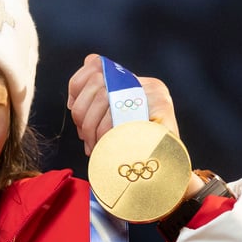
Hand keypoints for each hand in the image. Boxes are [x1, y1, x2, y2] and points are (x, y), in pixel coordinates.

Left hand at [67, 54, 202, 197]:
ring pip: (105, 99)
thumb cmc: (136, 152)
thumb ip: (99, 103)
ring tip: (94, 146)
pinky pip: (121, 118)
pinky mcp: (163, 113)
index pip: (96, 65)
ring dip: (92, 128)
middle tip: (85, 138)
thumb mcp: (116, 123)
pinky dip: (107, 133)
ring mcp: (157, 98)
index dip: (77, 87)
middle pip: (98, 84)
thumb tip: (75, 96)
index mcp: (136, 82)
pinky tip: (105, 145)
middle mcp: (148, 85)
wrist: (167, 176)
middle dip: (83, 114)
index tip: (74, 110)